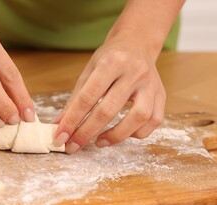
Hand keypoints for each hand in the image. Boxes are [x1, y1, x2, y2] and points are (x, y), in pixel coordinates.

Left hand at [54, 34, 165, 153]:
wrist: (137, 42)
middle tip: (73, 146)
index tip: (60, 137)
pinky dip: (136, 133)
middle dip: (87, 133)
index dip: (72, 120)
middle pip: (108, 110)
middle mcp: (133, 72)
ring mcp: (151, 84)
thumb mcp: (88, 71)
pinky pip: (153, 121)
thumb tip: (59, 126)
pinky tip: (122, 133)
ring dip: (115, 136)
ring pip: (137, 117)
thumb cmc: (109, 58)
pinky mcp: (162, 94)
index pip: (87, 97)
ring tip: (98, 142)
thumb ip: (75, 99)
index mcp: (111, 62)